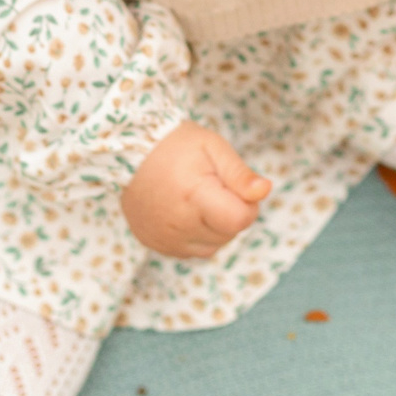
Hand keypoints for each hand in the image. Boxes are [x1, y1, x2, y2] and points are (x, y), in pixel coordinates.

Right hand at [121, 123, 271, 259]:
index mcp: (194, 197)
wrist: (130, 151)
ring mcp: (164, 239)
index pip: (240, 220)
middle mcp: (177, 225)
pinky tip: (185, 210)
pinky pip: (189, 251)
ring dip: (214, 227)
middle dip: (230, 213)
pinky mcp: (155, 244)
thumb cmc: (176, 145)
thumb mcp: (213, 147)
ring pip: (211, 247)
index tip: (233, 185)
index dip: (247, 204)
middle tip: (212, 185)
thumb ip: (240, 174)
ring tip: (198, 197)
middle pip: (228, 235)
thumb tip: (265, 192)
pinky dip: (195, 235)